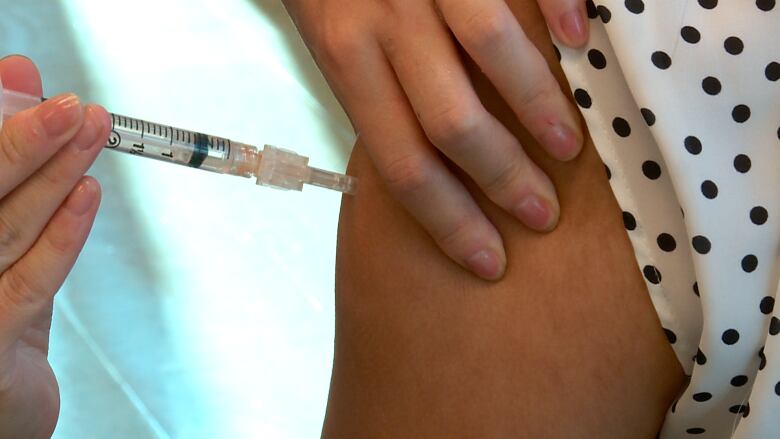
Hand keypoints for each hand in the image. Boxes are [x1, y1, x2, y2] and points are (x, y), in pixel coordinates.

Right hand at [0, 55, 109, 438]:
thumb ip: (6, 169)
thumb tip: (19, 81)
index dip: (0, 127)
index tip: (29, 84)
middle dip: (24, 140)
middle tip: (70, 104)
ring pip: (6, 227)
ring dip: (54, 174)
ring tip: (91, 131)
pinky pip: (31, 283)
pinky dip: (63, 235)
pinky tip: (88, 193)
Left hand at [283, 0, 587, 279]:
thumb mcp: (323, 34)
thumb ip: (369, 87)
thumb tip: (421, 156)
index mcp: (343, 56)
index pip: (401, 163)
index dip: (449, 221)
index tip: (488, 261)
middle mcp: (384, 19)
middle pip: (454, 123)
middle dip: (504, 180)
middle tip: (542, 214)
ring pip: (495, 51)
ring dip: (540, 108)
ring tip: (568, 148)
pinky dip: (558, 7)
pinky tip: (579, 41)